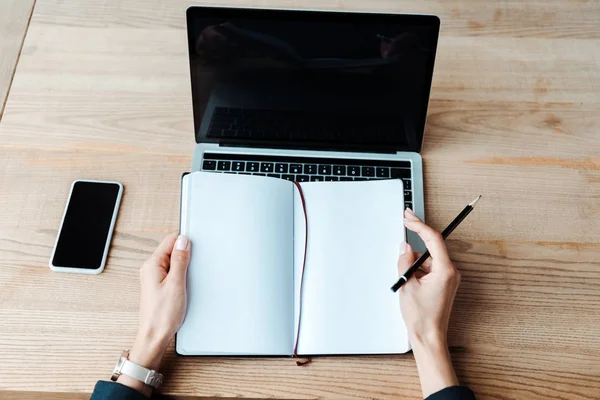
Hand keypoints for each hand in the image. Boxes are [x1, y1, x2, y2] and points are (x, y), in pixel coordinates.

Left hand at [117, 233, 190, 395]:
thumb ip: (180, 260)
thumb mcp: (176, 283)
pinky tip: (183, 287)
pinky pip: (171, 273)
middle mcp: (150, 269)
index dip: (184, 242)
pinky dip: (180, 277)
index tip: (194, 250)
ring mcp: (154, 277)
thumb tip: (183, 241)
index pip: (170, 240)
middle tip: (190, 272)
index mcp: (152, 264)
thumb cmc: (163, 315)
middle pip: (171, 250)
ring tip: (185, 283)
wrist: (154, 336)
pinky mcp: (158, 286)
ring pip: (173, 262)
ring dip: (183, 268)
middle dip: (185, 256)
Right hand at [398, 208, 459, 396]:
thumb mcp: (407, 285)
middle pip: (431, 248)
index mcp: (445, 270)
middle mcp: (451, 272)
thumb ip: (405, 261)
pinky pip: (430, 269)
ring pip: (428, 260)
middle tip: (404, 228)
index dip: (419, 225)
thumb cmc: (421, 317)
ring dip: (414, 263)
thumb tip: (405, 247)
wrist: (429, 337)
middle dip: (415, 245)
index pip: (433, 238)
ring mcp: (449, 279)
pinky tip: (410, 283)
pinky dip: (418, 271)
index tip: (408, 217)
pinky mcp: (445, 284)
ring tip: (405, 281)